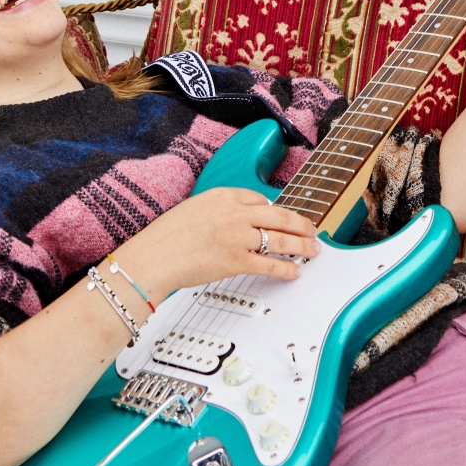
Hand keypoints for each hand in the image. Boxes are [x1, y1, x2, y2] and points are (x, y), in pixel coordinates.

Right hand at [115, 187, 319, 297]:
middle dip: (300, 224)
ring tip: (312, 250)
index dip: (274, 210)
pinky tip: (294, 271)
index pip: (259, 198)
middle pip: (279, 215)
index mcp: (222, 195)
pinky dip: (286, 268)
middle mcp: (234, 213)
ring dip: (301, 245)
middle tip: (312, 230)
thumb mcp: (193, 210)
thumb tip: (237, 223)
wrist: (153, 257)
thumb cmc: (165, 238)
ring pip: (280, 239)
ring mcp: (238, 237)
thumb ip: (217, 212)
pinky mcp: (237, 261)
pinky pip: (270, 264)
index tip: (283, 216)